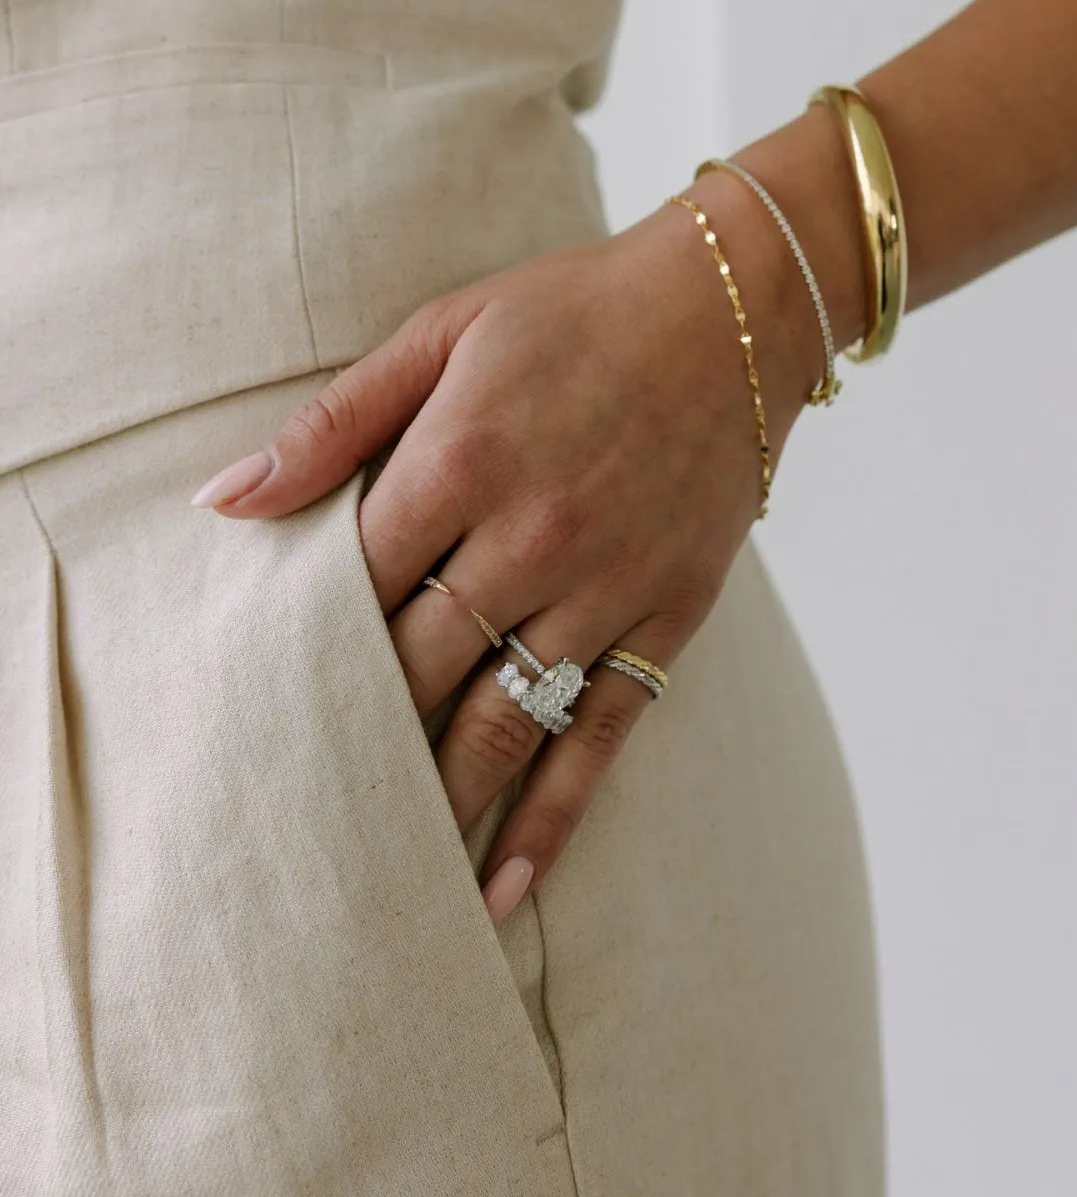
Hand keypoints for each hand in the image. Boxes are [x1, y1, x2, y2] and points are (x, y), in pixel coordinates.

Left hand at [187, 174, 824, 924]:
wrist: (733, 308)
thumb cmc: (573, 311)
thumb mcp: (442, 332)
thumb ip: (333, 423)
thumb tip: (222, 499)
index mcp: (459, 459)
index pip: (350, 587)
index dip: (298, 650)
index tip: (253, 708)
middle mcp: (529, 538)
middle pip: (412, 668)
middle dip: (349, 739)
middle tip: (290, 812)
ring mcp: (604, 589)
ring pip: (497, 724)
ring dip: (432, 805)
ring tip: (374, 884)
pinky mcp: (664, 620)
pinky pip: (599, 739)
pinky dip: (550, 822)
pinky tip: (501, 888)